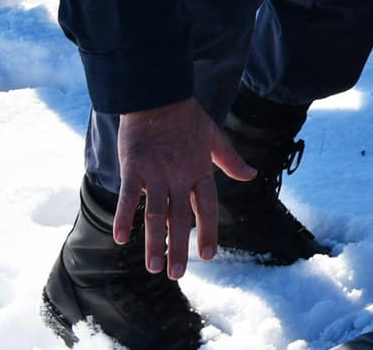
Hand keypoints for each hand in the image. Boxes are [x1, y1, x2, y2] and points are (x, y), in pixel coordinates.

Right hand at [113, 97, 256, 277]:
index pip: (207, 207)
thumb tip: (251, 175)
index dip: (209, 231)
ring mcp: (156, 173)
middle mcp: (180, 176)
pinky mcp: (135, 167)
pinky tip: (121, 238)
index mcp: (200, 170)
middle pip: (181, 217)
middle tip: (177, 275)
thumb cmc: (187, 118)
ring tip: (154, 267)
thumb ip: (230, 160)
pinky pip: (129, 196)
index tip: (209, 256)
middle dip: (180, 247)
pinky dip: (125, 216)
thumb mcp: (214, 137)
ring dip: (155, 242)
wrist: (159, 96)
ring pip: (157, 214)